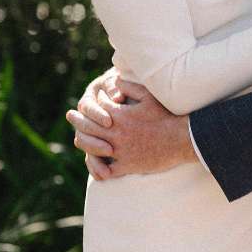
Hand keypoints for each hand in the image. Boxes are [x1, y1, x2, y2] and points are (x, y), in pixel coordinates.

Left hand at [67, 77, 196, 178]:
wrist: (181, 139)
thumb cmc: (167, 116)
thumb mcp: (149, 97)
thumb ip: (130, 87)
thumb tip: (115, 81)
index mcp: (121, 116)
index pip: (98, 107)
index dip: (92, 102)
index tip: (88, 99)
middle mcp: (116, 134)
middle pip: (89, 126)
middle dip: (78, 119)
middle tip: (70, 115)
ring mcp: (120, 151)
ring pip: (92, 148)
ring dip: (83, 142)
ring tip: (78, 138)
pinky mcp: (127, 166)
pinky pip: (106, 170)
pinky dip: (99, 168)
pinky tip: (95, 165)